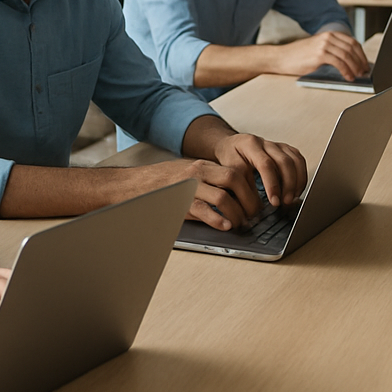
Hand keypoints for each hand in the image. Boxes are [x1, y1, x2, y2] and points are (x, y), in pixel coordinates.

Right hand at [131, 158, 262, 230]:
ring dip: (237, 213)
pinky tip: (225, 226)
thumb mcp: (188, 174)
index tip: (257, 202)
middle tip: (254, 215)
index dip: (251, 188)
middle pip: (234, 180)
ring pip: (223, 197)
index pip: (236, 171)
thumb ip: (208, 181)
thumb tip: (233, 196)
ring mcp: (189, 186)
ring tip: (240, 223)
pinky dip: (217, 219)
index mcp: (203, 165)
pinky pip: (203, 210)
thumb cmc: (162, 183)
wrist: (134, 185)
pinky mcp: (179, 202)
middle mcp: (198, 172)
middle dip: (250, 200)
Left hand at [212, 133, 307, 208]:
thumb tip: (254, 202)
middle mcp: (266, 143)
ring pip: (295, 160)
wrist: (229, 145)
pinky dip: (301, 176)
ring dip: (297, 181)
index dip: (272, 184)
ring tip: (291, 198)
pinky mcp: (284, 150)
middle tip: (284, 202)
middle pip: (285, 161)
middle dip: (288, 185)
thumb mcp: (228, 168)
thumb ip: (241, 182)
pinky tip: (296, 189)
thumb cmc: (228, 157)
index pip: (266, 164)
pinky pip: (299, 160)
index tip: (274, 200)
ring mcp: (277, 145)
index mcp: (250, 144)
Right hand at [277, 31, 368, 80]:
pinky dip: (346, 71)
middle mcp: (328, 37)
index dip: (361, 54)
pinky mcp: (319, 54)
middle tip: (364, 72)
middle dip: (361, 61)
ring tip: (358, 76)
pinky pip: (339, 63)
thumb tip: (351, 62)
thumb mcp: (318, 49)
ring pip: (347, 56)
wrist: (281, 58)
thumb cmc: (298, 56)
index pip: (352, 42)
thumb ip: (333, 51)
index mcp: (329, 35)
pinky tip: (348, 77)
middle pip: (352, 48)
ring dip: (355, 67)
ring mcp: (324, 45)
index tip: (365, 64)